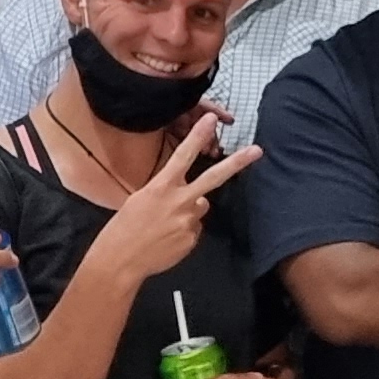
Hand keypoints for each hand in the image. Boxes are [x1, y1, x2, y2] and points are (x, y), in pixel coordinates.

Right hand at [95, 113, 262, 280]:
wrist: (121, 259)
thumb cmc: (125, 227)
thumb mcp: (141, 200)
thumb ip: (170, 193)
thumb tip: (196, 199)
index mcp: (161, 187)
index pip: (182, 156)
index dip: (198, 136)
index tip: (210, 119)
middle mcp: (179, 201)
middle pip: (213, 178)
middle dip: (237, 163)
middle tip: (257, 150)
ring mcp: (189, 221)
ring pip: (201, 207)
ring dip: (189, 211)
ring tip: (164, 224)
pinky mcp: (192, 239)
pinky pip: (194, 229)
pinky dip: (184, 231)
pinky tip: (167, 239)